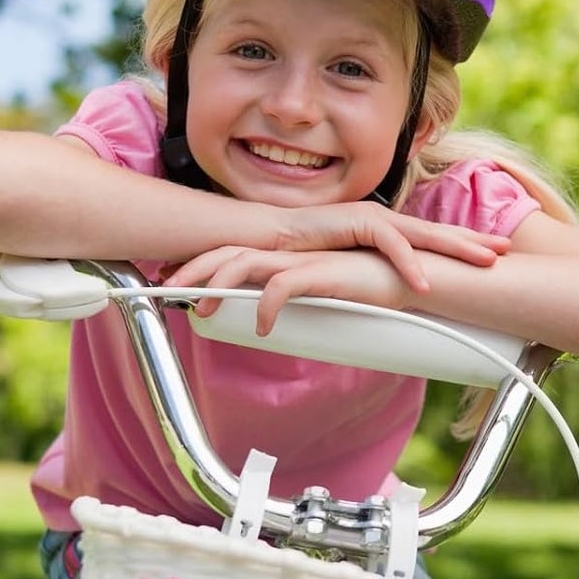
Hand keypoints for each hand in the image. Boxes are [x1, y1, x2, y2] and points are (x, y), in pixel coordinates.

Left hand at [166, 247, 414, 333]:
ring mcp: (303, 261)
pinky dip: (264, 305)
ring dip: (217, 285)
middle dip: (192, 270)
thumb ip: (297, 302)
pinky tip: (259, 326)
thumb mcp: (324, 296)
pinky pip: (281, 286)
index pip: (233, 252)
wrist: (412, 274)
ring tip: (201, 309)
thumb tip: (270, 323)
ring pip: (245, 263)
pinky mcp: (322, 274)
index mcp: (287, 255)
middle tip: (165, 291)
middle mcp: (289, 253)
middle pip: (226, 252)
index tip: (176, 282)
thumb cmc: (373, 287)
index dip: (200, 264)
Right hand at [264, 206, 507, 292]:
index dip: (464, 245)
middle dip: (474, 240)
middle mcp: (384, 220)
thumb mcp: (352, 268)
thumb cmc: (306, 256)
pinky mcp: (354, 221)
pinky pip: (389, 244)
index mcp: (387, 230)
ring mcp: (372, 217)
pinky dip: (408, 264)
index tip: (495, 256)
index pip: (433, 237)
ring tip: (483, 265)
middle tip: (506, 250)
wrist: (268, 239)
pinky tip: (425, 285)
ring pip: (423, 233)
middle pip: (438, 230)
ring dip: (455, 249)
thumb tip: (397, 299)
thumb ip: (376, 277)